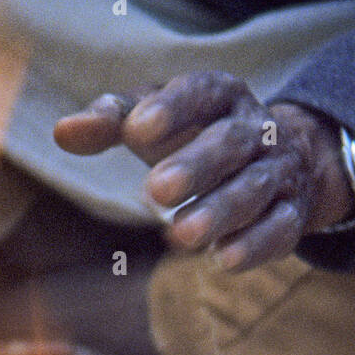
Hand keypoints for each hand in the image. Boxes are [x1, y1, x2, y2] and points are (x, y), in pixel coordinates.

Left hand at [54, 73, 354, 268]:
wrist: (282, 158)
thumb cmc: (195, 135)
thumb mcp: (155, 122)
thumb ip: (111, 121)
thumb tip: (62, 131)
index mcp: (220, 95)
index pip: (200, 93)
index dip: (171, 109)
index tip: (135, 130)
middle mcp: (255, 129)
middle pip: (229, 143)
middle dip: (195, 165)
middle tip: (155, 190)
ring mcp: (278, 170)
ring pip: (254, 188)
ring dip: (219, 211)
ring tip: (179, 235)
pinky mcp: (292, 213)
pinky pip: (280, 227)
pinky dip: (255, 244)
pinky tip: (222, 261)